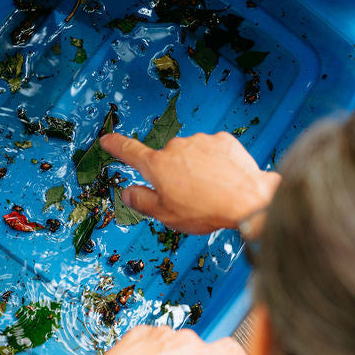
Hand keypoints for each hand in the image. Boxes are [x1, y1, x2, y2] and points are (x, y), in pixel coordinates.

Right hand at [100, 132, 280, 233]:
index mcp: (159, 166)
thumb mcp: (166, 215)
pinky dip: (215, 162)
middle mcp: (177, 147)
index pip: (130, 152)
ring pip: (192, 155)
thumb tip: (128, 193)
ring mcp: (201, 141)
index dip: (116, 145)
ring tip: (211, 190)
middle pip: (168, 160)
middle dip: (175, 174)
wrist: (248, 200)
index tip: (107, 139)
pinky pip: (213, 150)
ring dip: (197, 168)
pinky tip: (224, 179)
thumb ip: (142, 201)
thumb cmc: (207, 210)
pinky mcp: (222, 140)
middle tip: (189, 196)